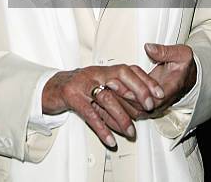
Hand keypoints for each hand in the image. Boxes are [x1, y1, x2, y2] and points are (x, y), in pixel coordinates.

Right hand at [42, 64, 163, 147]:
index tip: (158, 94)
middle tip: (148, 108)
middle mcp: (95, 74)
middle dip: (137, 92)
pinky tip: (111, 140)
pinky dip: (102, 128)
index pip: (129, 69)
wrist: (52, 87)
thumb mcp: (99, 83)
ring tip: (131, 132)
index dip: (145, 81)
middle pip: (120, 77)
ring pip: (107, 98)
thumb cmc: (79, 86)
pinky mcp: (72, 98)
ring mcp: (83, 85)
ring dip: (121, 117)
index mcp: (104, 70)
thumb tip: (140, 105)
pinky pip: (90, 114)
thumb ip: (117, 90)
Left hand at [111, 44, 196, 117]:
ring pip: (133, 110)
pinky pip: (132, 108)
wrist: (187, 75)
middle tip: (107, 84)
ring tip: (105, 89)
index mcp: (170, 89)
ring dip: (119, 101)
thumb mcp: (181, 54)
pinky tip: (110, 93)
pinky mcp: (146, 103)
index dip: (135, 94)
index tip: (120, 84)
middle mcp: (161, 101)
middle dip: (122, 97)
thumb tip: (149, 48)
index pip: (151, 99)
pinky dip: (121, 103)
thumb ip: (165, 52)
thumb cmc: (184, 65)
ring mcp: (153, 104)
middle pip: (139, 107)